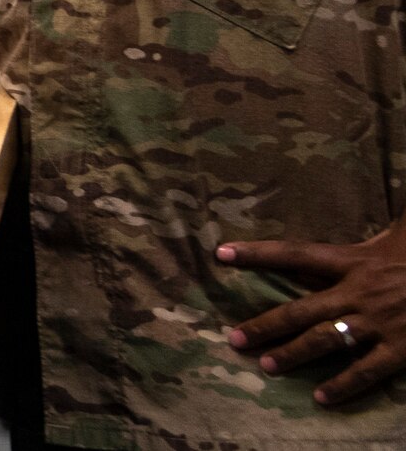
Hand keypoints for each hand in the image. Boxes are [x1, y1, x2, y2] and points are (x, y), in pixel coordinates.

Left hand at [221, 222, 405, 405]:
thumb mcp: (395, 236)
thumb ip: (367, 233)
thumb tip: (360, 211)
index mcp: (352, 261)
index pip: (295, 254)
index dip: (258, 253)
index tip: (220, 253)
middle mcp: (359, 291)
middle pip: (301, 309)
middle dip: (266, 325)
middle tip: (235, 339)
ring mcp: (379, 322)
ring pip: (326, 341)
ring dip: (293, 355)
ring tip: (266, 366)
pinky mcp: (402, 349)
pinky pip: (367, 371)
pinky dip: (344, 386)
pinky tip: (322, 398)